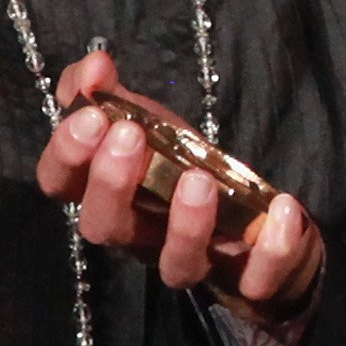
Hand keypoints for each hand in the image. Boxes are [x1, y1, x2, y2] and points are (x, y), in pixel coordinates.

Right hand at [38, 51, 325, 315]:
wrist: (260, 231)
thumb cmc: (188, 171)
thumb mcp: (152, 125)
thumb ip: (113, 94)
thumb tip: (94, 65)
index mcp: (112, 197)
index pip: (62, 186)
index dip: (66, 155)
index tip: (90, 116)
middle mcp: (143, 237)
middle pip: (105, 228)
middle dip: (111, 183)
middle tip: (130, 135)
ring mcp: (196, 262)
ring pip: (175, 265)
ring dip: (184, 224)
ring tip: (198, 178)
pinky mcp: (249, 279)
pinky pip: (256, 278)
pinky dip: (272, 248)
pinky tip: (284, 207)